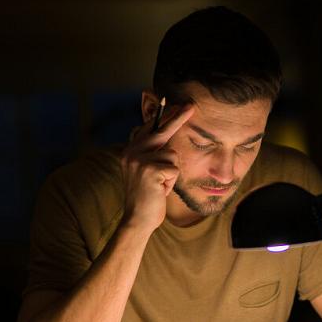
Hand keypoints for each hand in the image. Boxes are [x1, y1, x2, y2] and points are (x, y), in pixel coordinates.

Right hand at [120, 103, 194, 232]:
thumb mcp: (146, 171)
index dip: (163, 116)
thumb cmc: (147, 196)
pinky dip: (172, 182)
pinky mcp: (151, 170)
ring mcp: (140, 160)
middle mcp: (132, 152)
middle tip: (191, 105)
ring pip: (173, 155)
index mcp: (130, 150)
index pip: (149, 128)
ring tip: (161, 185)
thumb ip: (152, 153)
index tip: (173, 102)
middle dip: (177, 117)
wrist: (138, 219)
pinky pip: (175, 168)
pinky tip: (161, 190)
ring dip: (172, 172)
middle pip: (161, 130)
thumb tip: (165, 132)